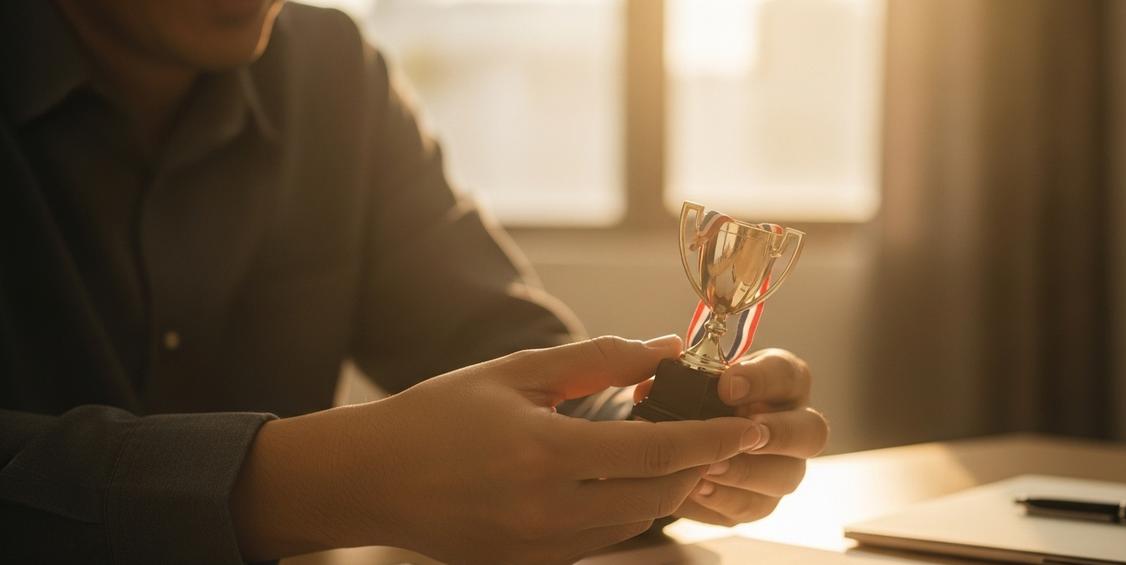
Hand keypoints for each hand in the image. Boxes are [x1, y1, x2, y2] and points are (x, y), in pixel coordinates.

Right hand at [232, 336, 768, 563]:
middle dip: (698, 466)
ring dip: (666, 490)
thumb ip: (595, 361)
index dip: (713, 439)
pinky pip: (602, 540)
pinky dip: (627, 510)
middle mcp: (546, 510)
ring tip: (677, 454)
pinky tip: (623, 480)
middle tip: (719, 435)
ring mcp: (539, 547)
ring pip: (636, 524)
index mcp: (544, 453)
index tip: (751, 428)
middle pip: (658, 496)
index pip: (656, 452)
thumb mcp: (514, 373)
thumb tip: (661, 349)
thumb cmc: (435, 417)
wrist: (369, 481)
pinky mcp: (530, 564)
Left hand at [639, 348, 827, 525]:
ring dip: (746, 473)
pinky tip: (695, 490)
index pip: (788, 374)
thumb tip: (651, 389)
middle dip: (778, 434)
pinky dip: (723, 500)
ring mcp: (784, 467)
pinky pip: (753, 507)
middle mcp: (795, 425)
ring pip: (787, 476)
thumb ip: (677, 379)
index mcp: (782, 383)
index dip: (761, 379)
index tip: (726, 385)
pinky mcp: (761, 501)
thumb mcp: (688, 381)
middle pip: (813, 432)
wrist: (682, 441)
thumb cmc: (694, 399)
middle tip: (741, 434)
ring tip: (706, 468)